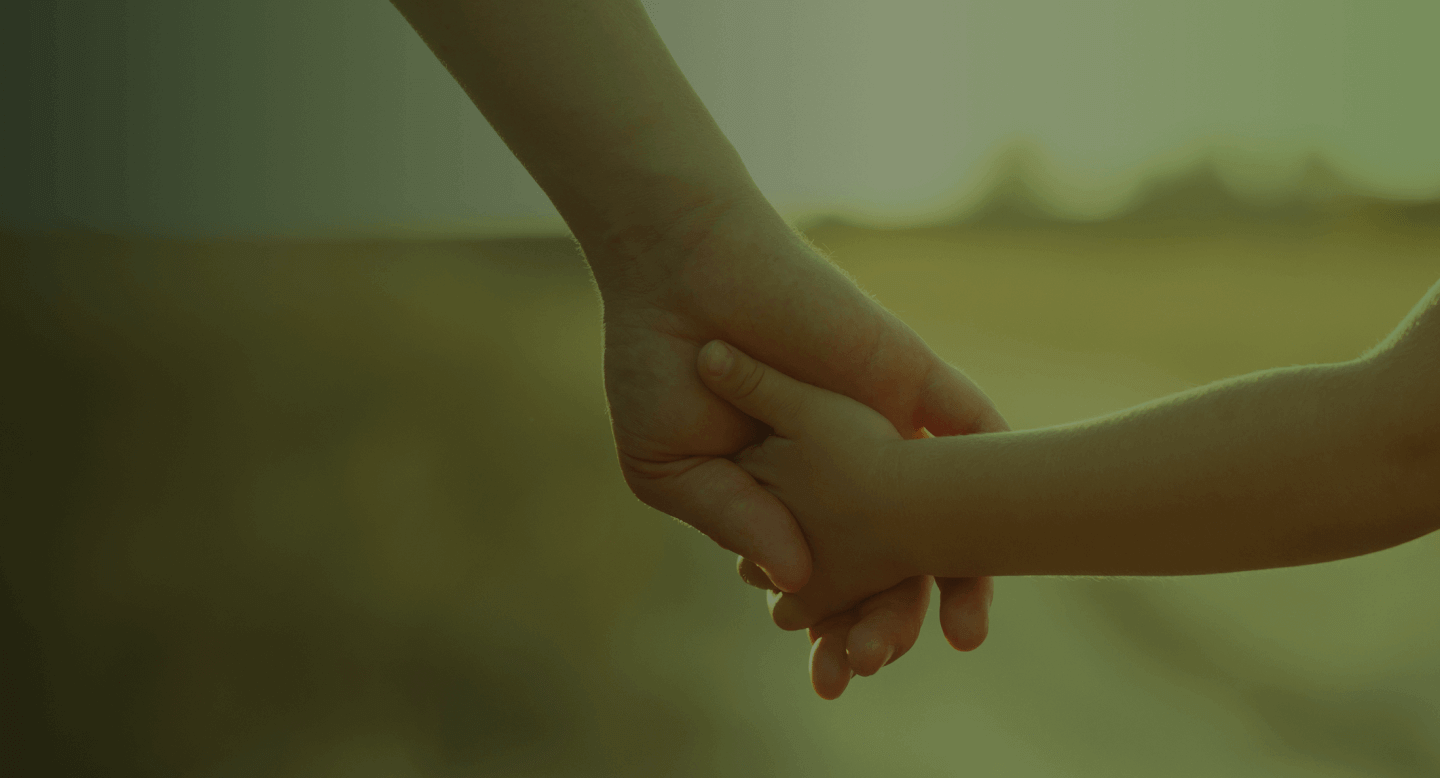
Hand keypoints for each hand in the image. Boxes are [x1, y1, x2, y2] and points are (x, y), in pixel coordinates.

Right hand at [593, 193, 1006, 697]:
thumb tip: (797, 582)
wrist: (677, 271)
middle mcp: (845, 469)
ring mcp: (882, 425)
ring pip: (944, 512)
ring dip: (958, 574)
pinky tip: (1005, 541)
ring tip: (963, 633)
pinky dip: (997, 485)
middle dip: (891, 619)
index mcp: (786, 497)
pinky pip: (974, 429)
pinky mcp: (909, 379)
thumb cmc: (658, 366)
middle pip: (892, 560)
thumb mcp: (673, 469)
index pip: (827, 579)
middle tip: (881, 663)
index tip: (832, 675)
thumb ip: (737, 521)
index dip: (832, 630)